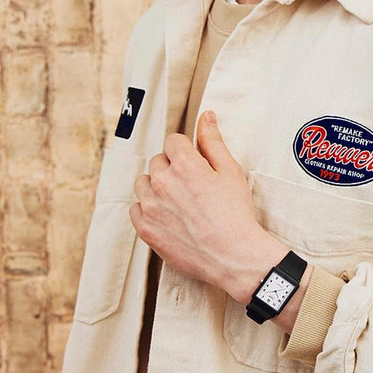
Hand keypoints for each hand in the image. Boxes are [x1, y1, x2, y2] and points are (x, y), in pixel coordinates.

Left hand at [129, 110, 290, 303]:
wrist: (234, 256)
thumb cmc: (236, 215)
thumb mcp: (231, 172)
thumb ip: (213, 142)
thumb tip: (205, 116)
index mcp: (183, 164)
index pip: (173, 141)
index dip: (185, 150)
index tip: (194, 163)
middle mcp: (162, 182)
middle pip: (157, 161)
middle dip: (172, 168)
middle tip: (191, 187)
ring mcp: (151, 206)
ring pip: (144, 183)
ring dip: (157, 187)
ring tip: (178, 202)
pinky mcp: (146, 229)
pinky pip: (135, 208)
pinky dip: (147, 209)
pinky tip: (166, 216)